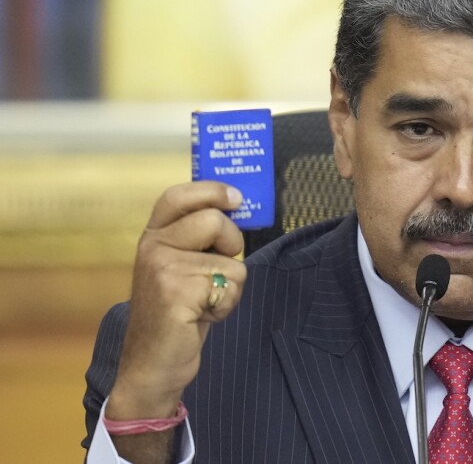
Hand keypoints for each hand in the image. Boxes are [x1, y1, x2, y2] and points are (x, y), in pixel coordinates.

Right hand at [106, 181, 245, 420]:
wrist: (152, 365)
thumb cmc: (178, 314)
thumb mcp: (181, 268)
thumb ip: (199, 239)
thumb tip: (238, 206)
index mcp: (154, 236)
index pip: (178, 196)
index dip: (211, 190)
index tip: (236, 198)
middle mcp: (152, 247)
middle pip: (215, 221)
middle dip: (231, 245)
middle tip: (215, 272)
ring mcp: (161, 269)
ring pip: (230, 261)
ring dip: (229, 287)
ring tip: (202, 302)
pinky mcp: (175, 293)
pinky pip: (229, 287)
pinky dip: (225, 306)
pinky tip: (200, 317)